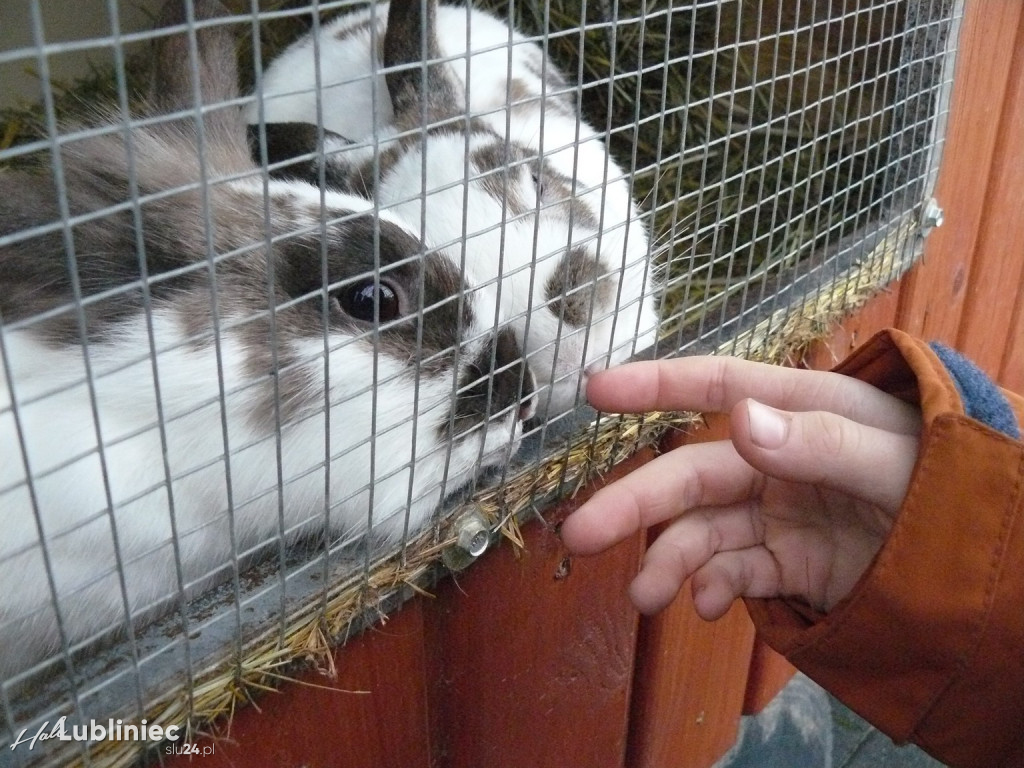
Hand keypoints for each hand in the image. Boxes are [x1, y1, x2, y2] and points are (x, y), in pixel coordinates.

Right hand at [560, 355, 921, 618]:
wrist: (991, 560)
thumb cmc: (952, 481)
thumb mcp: (900, 458)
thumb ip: (824, 441)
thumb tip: (740, 421)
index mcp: (802, 411)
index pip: (719, 386)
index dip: (655, 385)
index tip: (595, 391)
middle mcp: (777, 458)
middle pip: (691, 474)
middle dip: (634, 503)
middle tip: (581, 534)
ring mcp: (780, 512)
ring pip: (703, 531)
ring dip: (667, 562)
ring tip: (644, 598)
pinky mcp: (789, 561)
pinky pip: (736, 573)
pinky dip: (713, 589)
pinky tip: (704, 607)